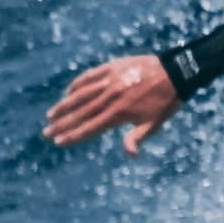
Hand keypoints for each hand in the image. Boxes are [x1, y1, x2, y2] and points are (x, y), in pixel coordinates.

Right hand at [45, 53, 180, 153]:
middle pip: (81, 113)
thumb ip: (137, 138)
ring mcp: (111, 80)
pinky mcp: (112, 67)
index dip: (73, 135)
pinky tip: (68, 93)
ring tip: (50, 115)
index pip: (91, 127)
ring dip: (64, 105)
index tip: (59, 142)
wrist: (177, 71)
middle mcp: (112, 97)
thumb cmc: (166, 102)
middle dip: (63, 124)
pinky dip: (77, 84)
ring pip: (81, 94)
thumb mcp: (155, 123)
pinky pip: (90, 76)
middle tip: (46, 132)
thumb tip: (130, 155)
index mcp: (120, 113)